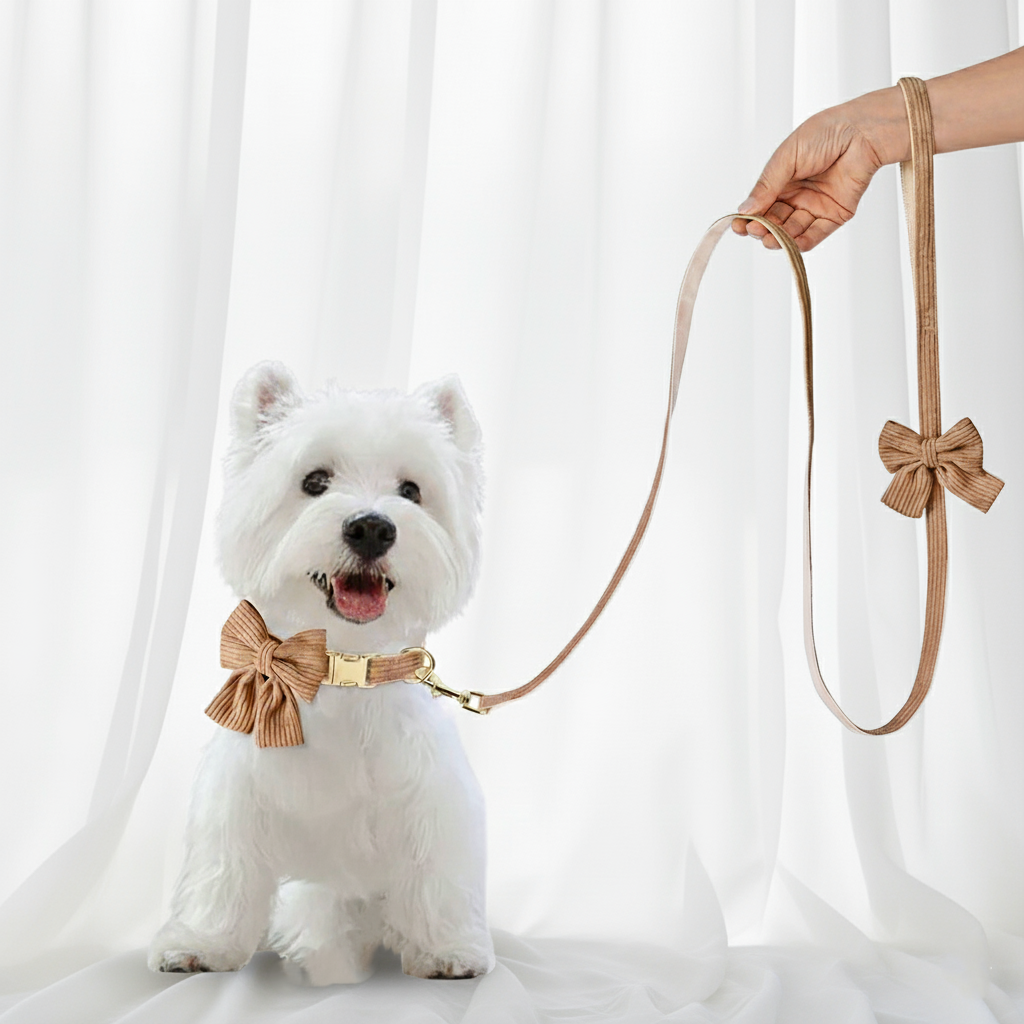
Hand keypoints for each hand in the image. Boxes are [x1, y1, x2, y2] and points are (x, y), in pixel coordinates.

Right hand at [733, 86, 908, 251]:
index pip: (761, 206)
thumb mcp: (786, 158)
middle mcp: (797, 196)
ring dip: (780, 238)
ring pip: (792, 231)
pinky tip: (792, 245)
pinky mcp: (834, 215)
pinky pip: (816, 234)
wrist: (862, 131)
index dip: (749, 217)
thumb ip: (767, 186)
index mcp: (782, 181)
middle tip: (755, 230)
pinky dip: (802, 243)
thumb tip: (744, 210)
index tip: (738, 226)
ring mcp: (815, 207)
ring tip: (769, 239)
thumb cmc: (825, 134)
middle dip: (763, 229)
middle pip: (774, 221)